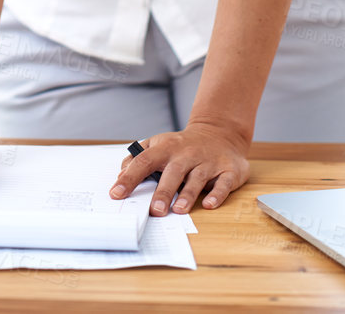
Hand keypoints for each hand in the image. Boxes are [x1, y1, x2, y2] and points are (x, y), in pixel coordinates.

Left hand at [109, 120, 250, 214]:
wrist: (219, 134)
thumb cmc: (182, 147)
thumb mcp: (158, 145)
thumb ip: (138, 158)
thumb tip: (120, 176)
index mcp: (166, 148)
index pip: (144, 161)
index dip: (130, 178)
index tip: (116, 193)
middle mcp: (187, 155)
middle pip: (173, 172)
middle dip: (163, 191)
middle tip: (154, 210)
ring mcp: (208, 162)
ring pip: (197, 178)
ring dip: (188, 194)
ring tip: (179, 209)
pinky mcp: (228, 171)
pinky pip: (223, 183)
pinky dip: (217, 194)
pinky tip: (209, 204)